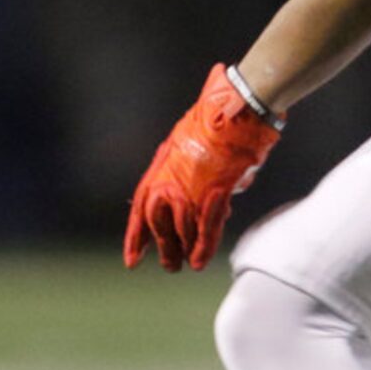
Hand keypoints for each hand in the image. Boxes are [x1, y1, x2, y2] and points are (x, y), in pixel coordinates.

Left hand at [124, 64, 283, 272]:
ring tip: (183, 265)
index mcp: (164, 163)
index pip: (143, 205)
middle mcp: (172, 177)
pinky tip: (199, 262)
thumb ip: (192, 164)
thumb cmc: (221, 115)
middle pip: (157, 221)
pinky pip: (205, 226)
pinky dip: (203, 247)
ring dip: (181, 250)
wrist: (238, 104)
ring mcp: (193, 184)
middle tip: (167, 265)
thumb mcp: (193, 138)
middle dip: (161, 245)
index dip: (137, 234)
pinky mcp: (216, 189)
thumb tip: (206, 184)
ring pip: (180, 228)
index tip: (132, 258)